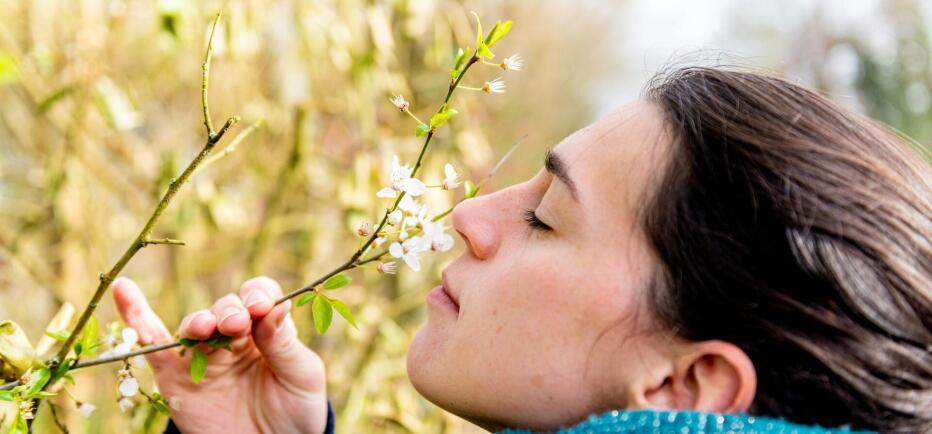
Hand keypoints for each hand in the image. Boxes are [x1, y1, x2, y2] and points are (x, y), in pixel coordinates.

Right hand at [111, 276, 327, 433]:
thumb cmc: (295, 410)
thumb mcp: (302, 376)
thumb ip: (285, 343)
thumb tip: (277, 306)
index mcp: (266, 330)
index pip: (260, 296)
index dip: (259, 295)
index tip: (262, 307)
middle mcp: (233, 337)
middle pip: (225, 308)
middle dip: (230, 311)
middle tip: (236, 323)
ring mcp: (203, 357)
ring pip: (193, 326)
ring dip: (199, 322)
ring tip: (207, 327)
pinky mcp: (176, 379)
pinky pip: (152, 346)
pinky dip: (136, 318)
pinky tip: (124, 289)